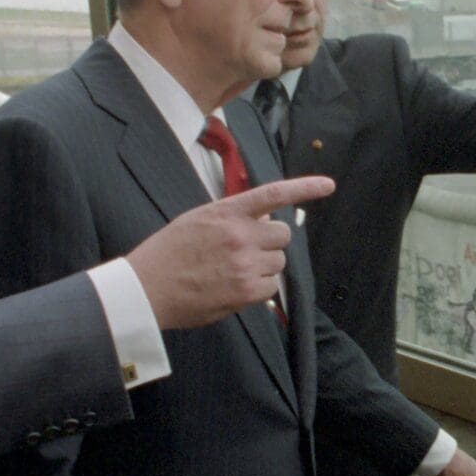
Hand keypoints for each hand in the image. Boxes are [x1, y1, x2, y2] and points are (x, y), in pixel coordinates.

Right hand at [126, 175, 333, 328]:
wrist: (147, 287)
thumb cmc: (169, 253)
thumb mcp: (198, 220)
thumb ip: (233, 216)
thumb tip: (265, 220)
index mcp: (226, 211)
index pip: (273, 193)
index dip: (305, 188)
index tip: (329, 185)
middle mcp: (240, 234)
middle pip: (283, 234)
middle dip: (271, 242)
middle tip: (247, 250)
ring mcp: (245, 263)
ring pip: (280, 262)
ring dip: (266, 265)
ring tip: (234, 270)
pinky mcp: (246, 290)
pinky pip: (271, 287)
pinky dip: (259, 288)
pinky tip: (234, 287)